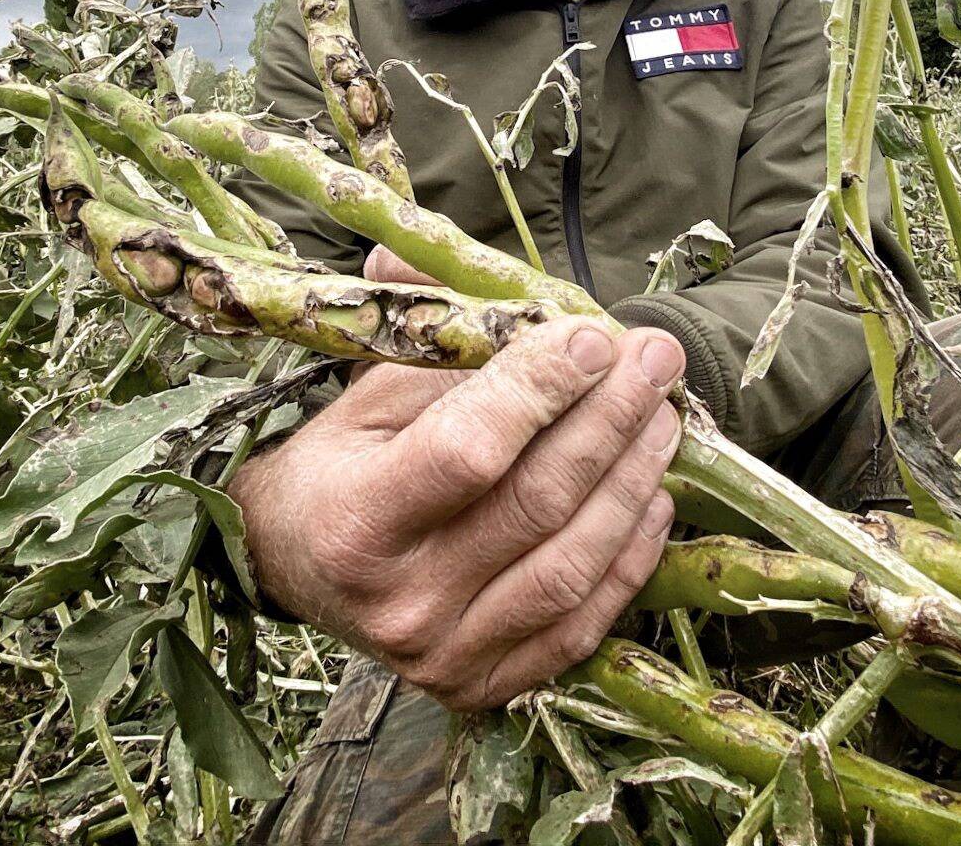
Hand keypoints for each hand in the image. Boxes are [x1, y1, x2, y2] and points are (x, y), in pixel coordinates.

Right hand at [228, 246, 684, 710]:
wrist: (297, 567)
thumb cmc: (339, 461)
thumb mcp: (368, 387)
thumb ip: (431, 334)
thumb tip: (483, 275)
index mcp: (355, 518)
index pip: (468, 451)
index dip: (540, 391)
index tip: (593, 337)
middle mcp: (400, 600)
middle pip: (534, 504)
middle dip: (609, 419)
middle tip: (655, 357)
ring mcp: (445, 653)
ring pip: (569, 566)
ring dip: (631, 483)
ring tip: (663, 419)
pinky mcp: (483, 685)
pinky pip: (579, 625)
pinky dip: (629, 559)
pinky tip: (651, 497)